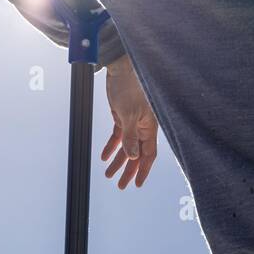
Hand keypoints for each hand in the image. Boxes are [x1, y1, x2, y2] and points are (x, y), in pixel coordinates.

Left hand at [100, 56, 158, 189]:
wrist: (121, 70)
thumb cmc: (130, 88)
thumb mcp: (129, 115)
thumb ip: (131, 137)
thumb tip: (133, 156)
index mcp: (149, 128)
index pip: (148, 154)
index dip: (143, 170)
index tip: (137, 184)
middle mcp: (142, 128)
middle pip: (137, 154)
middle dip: (129, 170)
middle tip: (120, 184)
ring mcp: (132, 123)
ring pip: (126, 147)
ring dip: (118, 161)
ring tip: (109, 174)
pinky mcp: (122, 117)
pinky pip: (118, 136)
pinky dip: (112, 147)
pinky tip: (104, 156)